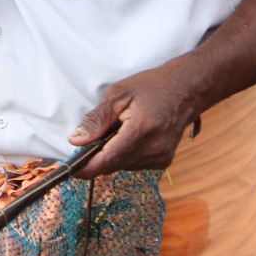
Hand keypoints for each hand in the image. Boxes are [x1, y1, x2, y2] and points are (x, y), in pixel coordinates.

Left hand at [67, 57, 201, 178]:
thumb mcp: (118, 94)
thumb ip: (96, 119)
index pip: (108, 160)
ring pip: (122, 166)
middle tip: (85, 142)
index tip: (69, 169)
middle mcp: (154, 149)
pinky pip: (133, 164)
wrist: (186, 90)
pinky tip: (125, 137)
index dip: (86, 167)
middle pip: (113, 165)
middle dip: (95, 158)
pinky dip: (123, 155)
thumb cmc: (151, 87)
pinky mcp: (163, 161)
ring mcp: (161, 158)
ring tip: (113, 132)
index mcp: (142, 131)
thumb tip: (75, 140)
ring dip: (110, 155)